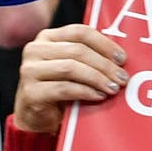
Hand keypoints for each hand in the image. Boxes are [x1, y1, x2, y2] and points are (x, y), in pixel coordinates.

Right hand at [13, 24, 128, 133]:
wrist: (36, 118)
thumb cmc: (58, 91)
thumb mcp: (72, 68)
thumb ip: (87, 57)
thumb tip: (120, 57)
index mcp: (46, 38)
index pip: (79, 32)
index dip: (104, 43)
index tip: (122, 58)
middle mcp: (34, 50)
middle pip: (77, 50)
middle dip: (104, 64)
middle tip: (122, 77)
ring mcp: (29, 71)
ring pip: (70, 68)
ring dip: (97, 78)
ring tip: (113, 88)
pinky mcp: (31, 92)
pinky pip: (64, 88)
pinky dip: (85, 92)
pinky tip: (98, 96)